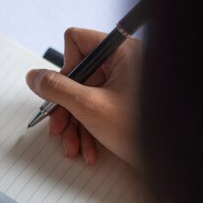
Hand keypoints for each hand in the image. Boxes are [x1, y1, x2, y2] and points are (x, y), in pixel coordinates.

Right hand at [26, 28, 142, 166]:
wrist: (169, 161)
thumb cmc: (140, 129)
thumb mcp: (89, 107)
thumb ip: (57, 88)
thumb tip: (34, 76)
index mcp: (120, 52)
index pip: (76, 41)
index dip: (65, 68)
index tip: (64, 92)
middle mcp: (122, 64)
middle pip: (77, 76)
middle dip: (65, 108)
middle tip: (58, 129)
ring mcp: (123, 85)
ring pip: (82, 96)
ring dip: (74, 126)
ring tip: (75, 148)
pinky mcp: (123, 104)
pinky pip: (95, 109)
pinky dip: (88, 131)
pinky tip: (89, 150)